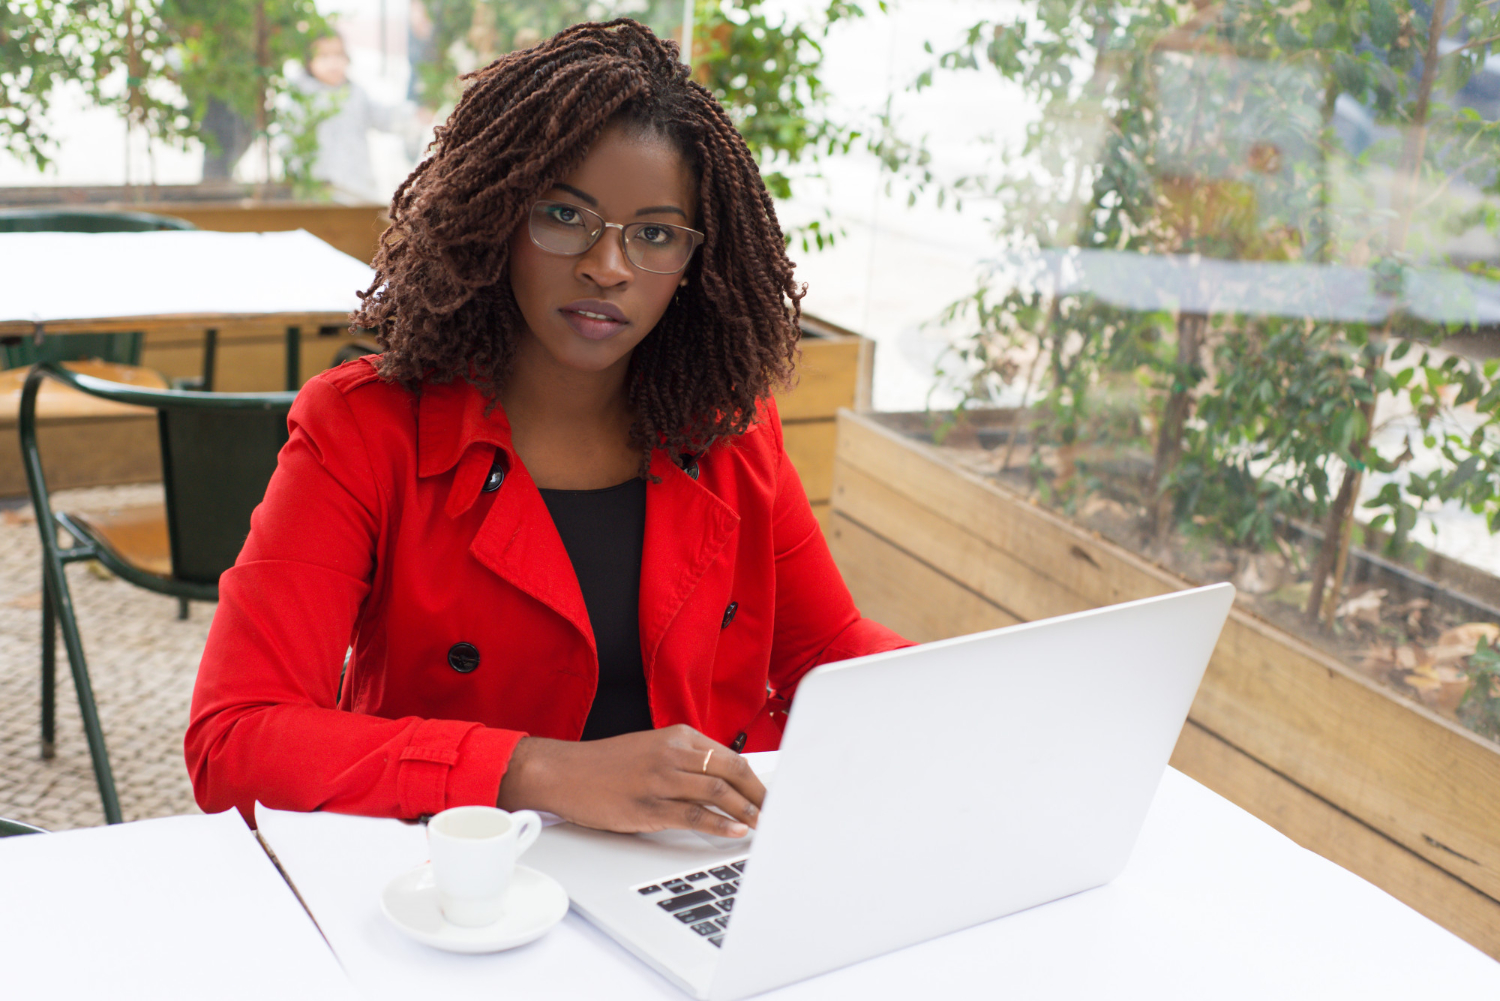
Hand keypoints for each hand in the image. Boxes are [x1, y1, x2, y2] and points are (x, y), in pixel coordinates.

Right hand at [496, 725, 764, 837]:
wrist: (564, 773)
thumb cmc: (607, 765)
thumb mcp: (652, 750)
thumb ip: (686, 762)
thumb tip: (724, 784)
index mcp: (678, 736)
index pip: (730, 757)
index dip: (755, 779)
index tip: (770, 795)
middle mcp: (673, 753)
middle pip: (731, 772)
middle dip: (759, 795)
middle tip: (775, 811)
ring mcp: (661, 779)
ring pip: (718, 793)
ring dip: (747, 811)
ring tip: (762, 824)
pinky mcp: (648, 806)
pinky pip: (695, 816)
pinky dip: (721, 825)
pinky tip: (735, 831)